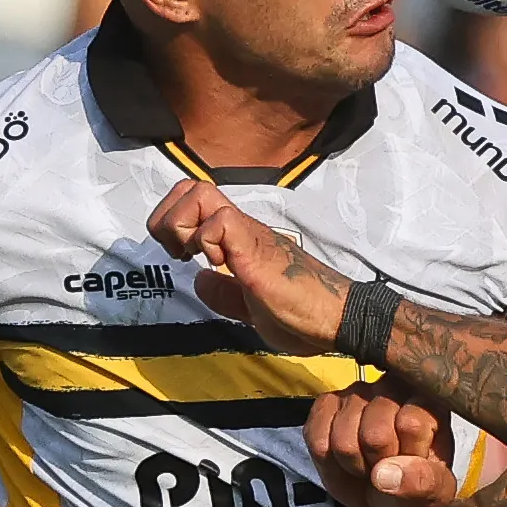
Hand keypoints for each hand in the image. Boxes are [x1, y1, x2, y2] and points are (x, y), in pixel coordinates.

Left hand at [148, 180, 352, 354]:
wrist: (338, 318)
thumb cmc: (303, 314)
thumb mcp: (250, 310)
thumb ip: (225, 294)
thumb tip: (200, 278)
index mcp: (239, 240)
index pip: (195, 202)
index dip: (173, 222)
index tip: (180, 256)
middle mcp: (242, 229)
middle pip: (190, 187)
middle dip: (168, 218)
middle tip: (179, 252)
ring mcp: (249, 234)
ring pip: (200, 194)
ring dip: (183, 225)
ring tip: (194, 255)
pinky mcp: (256, 248)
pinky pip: (220, 222)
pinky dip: (207, 241)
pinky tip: (221, 265)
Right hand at [307, 377, 459, 506]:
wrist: (387, 493)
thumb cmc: (416, 483)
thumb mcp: (435, 492)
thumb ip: (424, 482)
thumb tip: (387, 473)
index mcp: (430, 401)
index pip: (411, 424)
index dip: (406, 458)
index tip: (411, 465)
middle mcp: (394, 386)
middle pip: (375, 435)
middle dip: (378, 465)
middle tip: (386, 468)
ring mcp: (358, 391)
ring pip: (343, 440)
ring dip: (354, 465)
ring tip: (368, 465)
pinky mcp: (327, 404)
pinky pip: (318, 440)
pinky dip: (329, 462)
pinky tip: (346, 460)